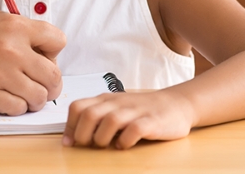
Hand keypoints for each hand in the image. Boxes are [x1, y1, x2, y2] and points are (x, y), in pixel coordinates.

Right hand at [0, 10, 65, 115]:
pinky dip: (16, 108)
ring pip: (40, 97)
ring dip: (34, 98)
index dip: (53, 52)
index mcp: (15, 26)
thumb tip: (41, 47)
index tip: (44, 57)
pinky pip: (18, 109)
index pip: (58, 41)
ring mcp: (0, 75)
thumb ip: (18, 30)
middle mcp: (12, 50)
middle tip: (39, 83)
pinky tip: (6, 99)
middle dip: (50, 82)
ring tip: (22, 93)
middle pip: (54, 75)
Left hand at [63, 89, 194, 149]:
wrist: (175, 104)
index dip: (69, 126)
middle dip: (83, 134)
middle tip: (88, 145)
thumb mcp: (116, 108)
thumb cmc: (141, 109)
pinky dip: (125, 141)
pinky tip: (124, 145)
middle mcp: (118, 103)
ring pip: (110, 121)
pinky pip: (134, 130)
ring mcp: (135, 111)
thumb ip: (97, 117)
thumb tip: (73, 136)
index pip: (78, 106)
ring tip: (106, 145)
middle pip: (89, 114)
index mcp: (106, 99)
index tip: (69, 142)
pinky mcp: (151, 122)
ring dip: (102, 138)